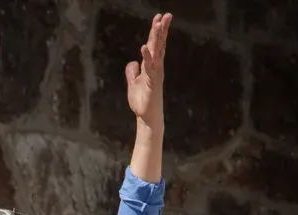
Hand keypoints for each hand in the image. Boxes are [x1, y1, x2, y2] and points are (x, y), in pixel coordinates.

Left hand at [125, 13, 171, 128]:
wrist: (146, 116)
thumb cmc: (142, 101)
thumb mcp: (133, 84)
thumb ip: (132, 72)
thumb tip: (132, 62)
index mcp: (150, 66)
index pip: (153, 45)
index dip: (155, 32)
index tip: (158, 18)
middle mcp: (155, 67)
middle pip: (158, 45)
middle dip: (161, 30)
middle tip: (165, 15)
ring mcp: (155, 73)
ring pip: (157, 52)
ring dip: (157, 38)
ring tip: (158, 24)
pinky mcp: (153, 82)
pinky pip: (150, 67)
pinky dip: (147, 57)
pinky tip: (144, 47)